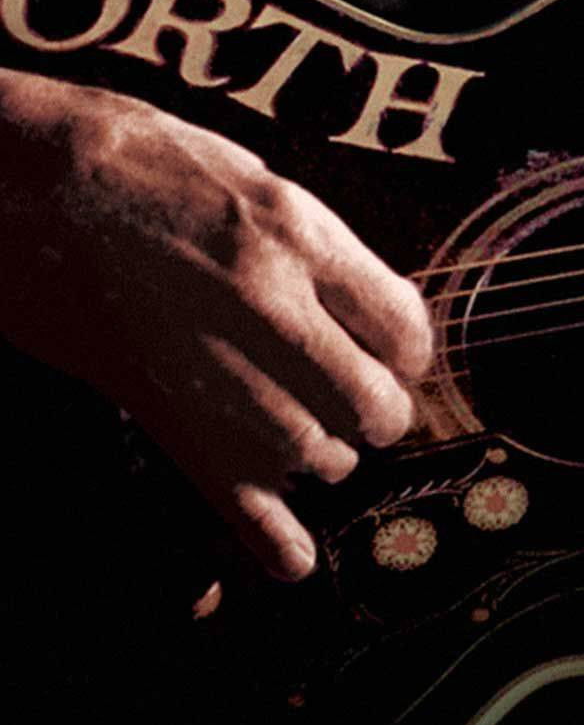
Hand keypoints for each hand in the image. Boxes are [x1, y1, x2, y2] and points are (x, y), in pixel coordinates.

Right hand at [0, 69, 431, 581]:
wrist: (36, 190)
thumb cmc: (141, 169)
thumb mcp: (255, 180)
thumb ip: (320, 251)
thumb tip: (366, 310)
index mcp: (298, 239)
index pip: (406, 328)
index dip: (406, 348)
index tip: (389, 350)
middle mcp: (271, 312)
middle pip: (376, 407)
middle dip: (374, 408)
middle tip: (350, 393)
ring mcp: (219, 376)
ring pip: (322, 459)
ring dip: (321, 451)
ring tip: (296, 425)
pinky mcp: (169, 422)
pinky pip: (245, 510)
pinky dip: (275, 543)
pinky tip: (291, 554)